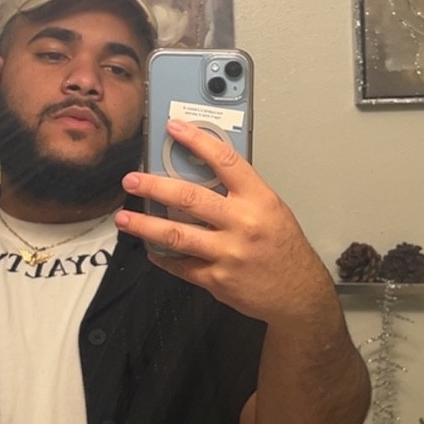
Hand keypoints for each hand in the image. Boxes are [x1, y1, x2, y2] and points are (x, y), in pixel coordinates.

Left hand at [116, 119, 334, 328]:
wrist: (298, 295)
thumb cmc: (285, 249)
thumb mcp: (273, 210)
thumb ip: (242, 193)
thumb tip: (205, 172)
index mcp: (259, 200)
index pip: (225, 161)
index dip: (197, 141)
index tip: (174, 128)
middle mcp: (242, 224)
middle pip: (189, 198)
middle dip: (154, 186)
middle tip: (132, 179)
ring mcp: (227, 253)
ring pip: (176, 235)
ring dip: (145, 225)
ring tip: (125, 218)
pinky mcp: (216, 279)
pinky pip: (181, 265)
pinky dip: (163, 257)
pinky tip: (151, 250)